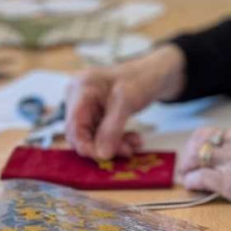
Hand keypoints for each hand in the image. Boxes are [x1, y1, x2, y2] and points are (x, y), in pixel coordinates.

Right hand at [66, 45, 185, 159]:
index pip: (73, 126)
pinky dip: (117, 139)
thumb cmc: (141, 78)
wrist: (156, 72)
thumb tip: (101, 155)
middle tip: (127, 151)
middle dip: (104, 146)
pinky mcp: (96, 112)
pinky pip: (101, 133)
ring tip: (135, 144)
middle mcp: (78, 97)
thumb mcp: (127, 102)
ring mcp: (86, 105)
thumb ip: (112, 129)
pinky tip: (133, 139)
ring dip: (114, 144)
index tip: (106, 157)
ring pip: (92, 136)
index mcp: (80, 89)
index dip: (86, 146)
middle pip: (81, 134)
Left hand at [179, 122, 230, 230]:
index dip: (205, 142)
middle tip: (188, 164)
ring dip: (189, 168)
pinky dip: (193, 182)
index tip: (201, 151)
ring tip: (186, 176)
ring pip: (199, 158)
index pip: (220, 131)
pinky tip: (192, 187)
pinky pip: (202, 177)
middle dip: (192, 152)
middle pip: (205, 140)